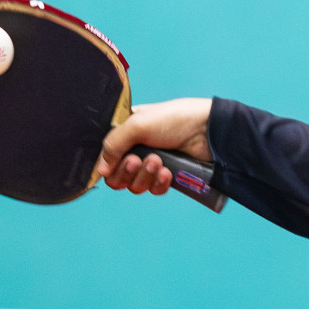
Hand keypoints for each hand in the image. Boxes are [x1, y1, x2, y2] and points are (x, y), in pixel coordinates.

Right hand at [97, 97, 213, 194]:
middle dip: (127, 171)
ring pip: (135, 185)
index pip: (106, 156)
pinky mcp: (167, 176)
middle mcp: (136, 149)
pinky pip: (153, 189)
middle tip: (137, 160)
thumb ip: (112, 144)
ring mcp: (152, 163)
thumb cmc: (174, 119)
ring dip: (144, 175)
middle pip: (117, 175)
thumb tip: (100, 170)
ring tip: (158, 161)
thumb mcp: (136, 124)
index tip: (117, 161)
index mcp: (126, 132)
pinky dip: (158, 184)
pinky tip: (168, 173)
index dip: (108, 164)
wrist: (208, 130)